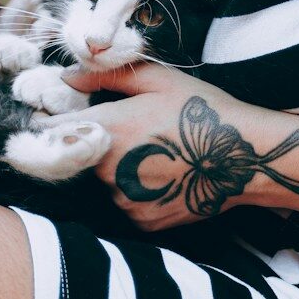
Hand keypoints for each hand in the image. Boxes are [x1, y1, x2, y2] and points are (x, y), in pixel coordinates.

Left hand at [59, 63, 279, 232]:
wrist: (243, 156)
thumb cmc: (202, 110)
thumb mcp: (157, 80)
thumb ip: (104, 77)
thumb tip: (65, 78)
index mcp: (108, 129)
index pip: (56, 129)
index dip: (55, 122)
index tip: (62, 119)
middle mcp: (109, 170)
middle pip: (82, 157)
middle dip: (97, 144)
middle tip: (134, 133)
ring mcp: (125, 201)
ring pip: (105, 183)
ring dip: (118, 170)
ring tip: (155, 154)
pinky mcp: (142, 222)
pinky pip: (126, 204)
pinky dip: (137, 192)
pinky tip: (164, 176)